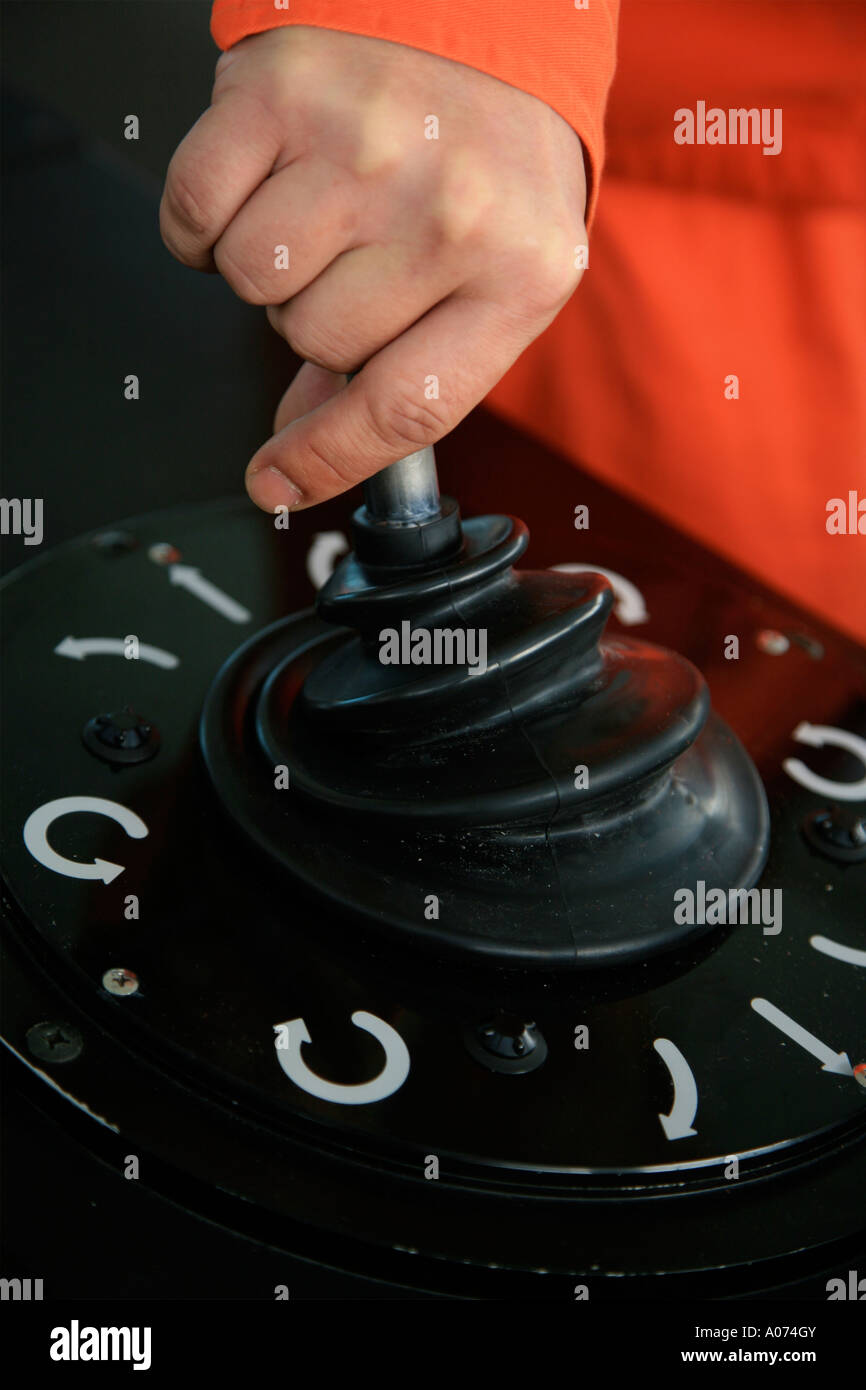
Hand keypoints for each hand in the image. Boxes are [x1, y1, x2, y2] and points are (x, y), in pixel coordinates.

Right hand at [160, 25, 586, 512]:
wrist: (478, 22)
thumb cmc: (488, 164)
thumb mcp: (490, 280)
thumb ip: (403, 371)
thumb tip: (300, 447)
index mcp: (519, 276)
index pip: (403, 408)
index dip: (326, 459)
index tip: (274, 483)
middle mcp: (450, 213)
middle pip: (313, 340)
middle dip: (316, 313)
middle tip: (354, 252)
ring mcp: (368, 147)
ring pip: (254, 280)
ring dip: (267, 263)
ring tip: (319, 210)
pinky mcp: (286, 92)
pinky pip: (195, 211)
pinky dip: (206, 216)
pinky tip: (262, 183)